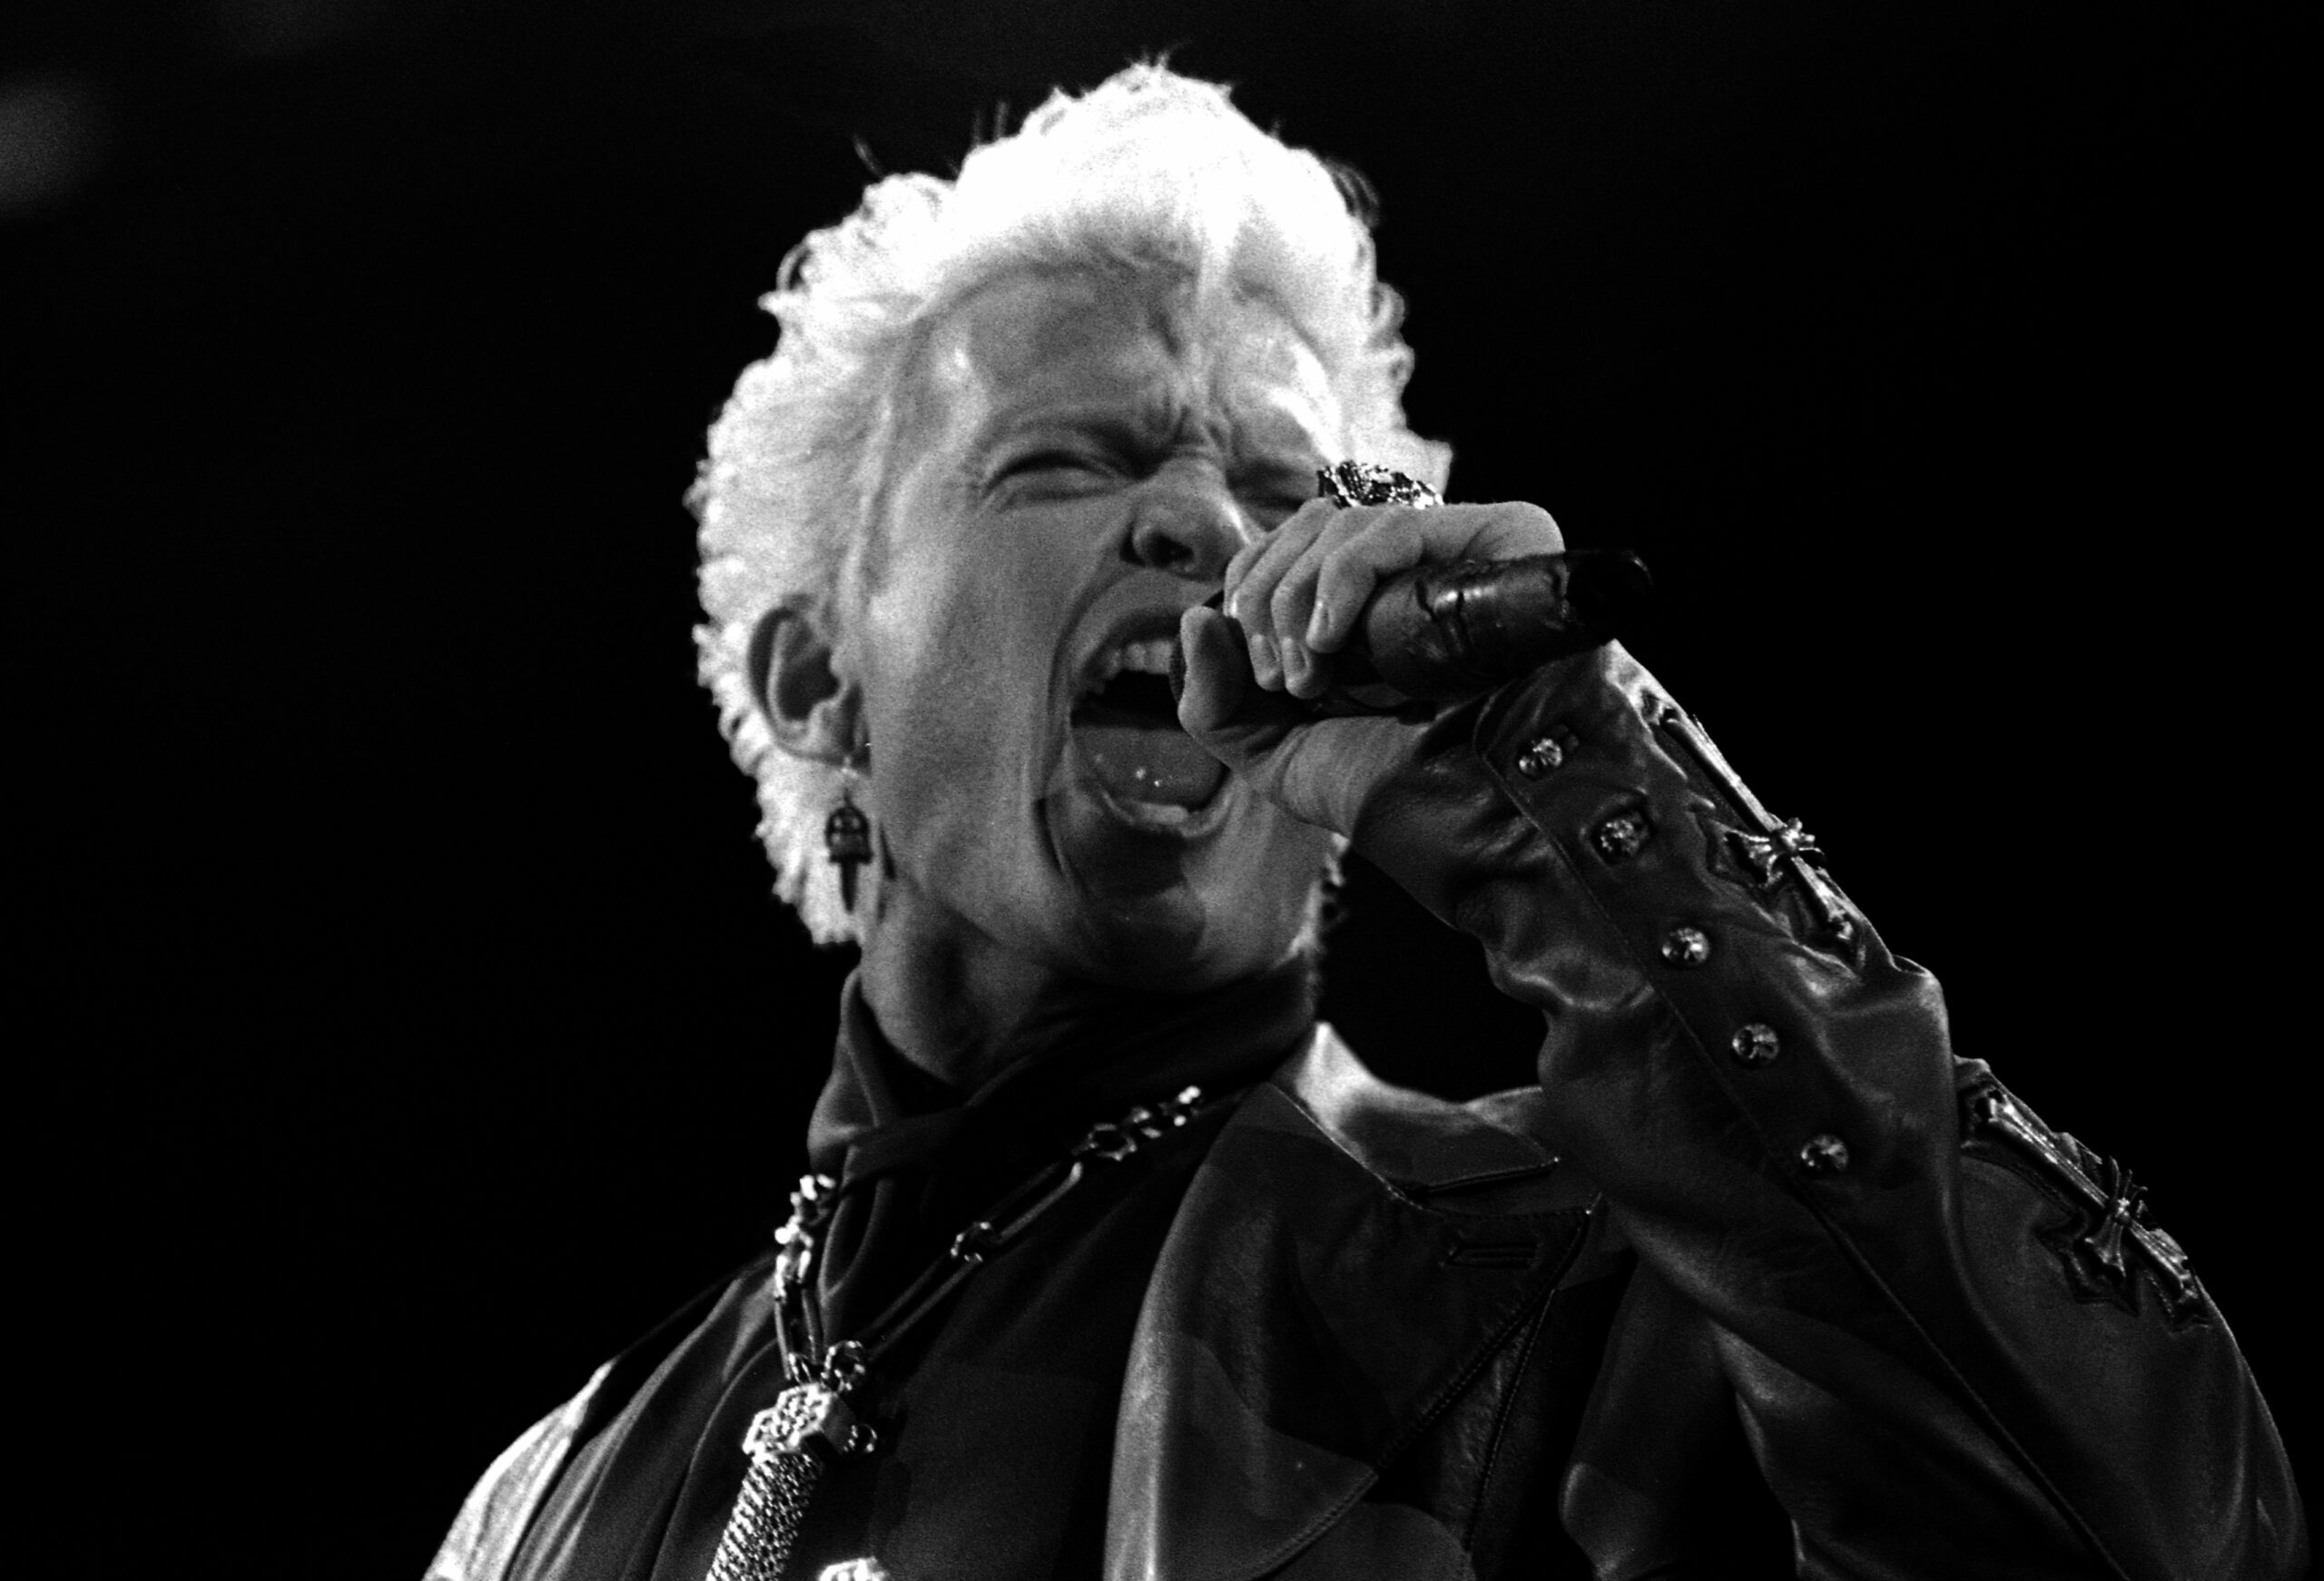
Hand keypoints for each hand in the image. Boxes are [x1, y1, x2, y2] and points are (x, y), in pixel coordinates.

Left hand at [1176, 496, 1563, 837]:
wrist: (1478, 824)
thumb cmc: (1391, 788)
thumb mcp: (1274, 750)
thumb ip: (1214, 699)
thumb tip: (1194, 617)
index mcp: (1368, 597)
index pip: (1287, 545)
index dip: (1250, 593)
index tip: (1260, 676)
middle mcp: (1415, 563)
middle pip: (1307, 525)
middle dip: (1265, 598)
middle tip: (1279, 681)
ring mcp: (1458, 546)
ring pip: (1342, 522)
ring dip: (1297, 598)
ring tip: (1310, 677)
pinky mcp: (1503, 538)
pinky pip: (1395, 527)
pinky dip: (1340, 577)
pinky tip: (1329, 640)